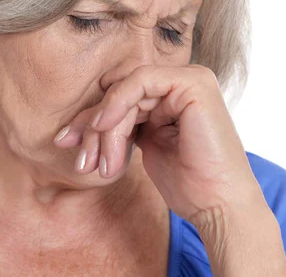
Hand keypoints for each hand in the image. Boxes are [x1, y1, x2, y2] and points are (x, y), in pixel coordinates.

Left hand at [53, 64, 264, 222]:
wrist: (218, 204)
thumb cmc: (188, 183)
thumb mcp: (145, 147)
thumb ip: (125, 124)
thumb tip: (88, 119)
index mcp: (174, 97)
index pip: (122, 98)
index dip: (91, 120)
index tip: (68, 144)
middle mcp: (183, 83)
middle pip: (121, 93)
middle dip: (93, 127)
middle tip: (81, 160)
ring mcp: (191, 79)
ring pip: (126, 91)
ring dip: (106, 128)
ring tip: (102, 166)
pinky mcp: (194, 83)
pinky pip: (141, 82)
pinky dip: (118, 103)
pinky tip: (106, 128)